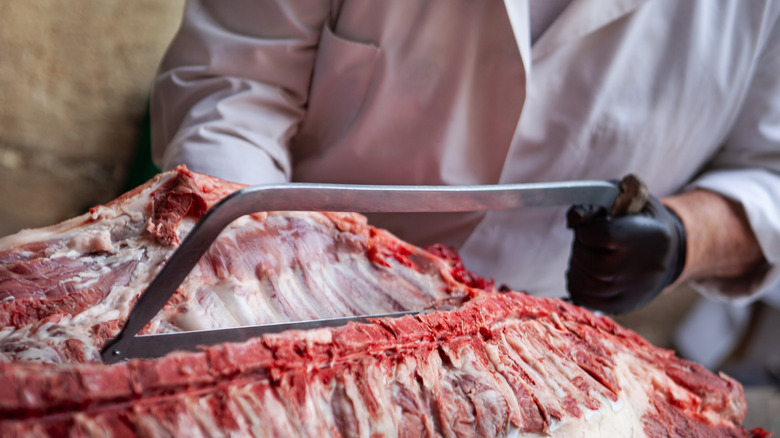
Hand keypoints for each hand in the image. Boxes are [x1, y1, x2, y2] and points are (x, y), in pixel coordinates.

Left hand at [565, 195, 686, 313]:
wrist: (670, 252)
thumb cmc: (641, 219)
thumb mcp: (624, 199)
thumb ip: (595, 203)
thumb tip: (573, 219)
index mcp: (648, 236)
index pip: (602, 235)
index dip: (587, 229)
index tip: (590, 226)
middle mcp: (643, 268)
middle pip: (591, 262)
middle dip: (580, 248)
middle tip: (586, 240)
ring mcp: (634, 291)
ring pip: (585, 283)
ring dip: (576, 265)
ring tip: (587, 253)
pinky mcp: (623, 305)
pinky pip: (585, 298)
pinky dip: (576, 282)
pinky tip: (584, 269)